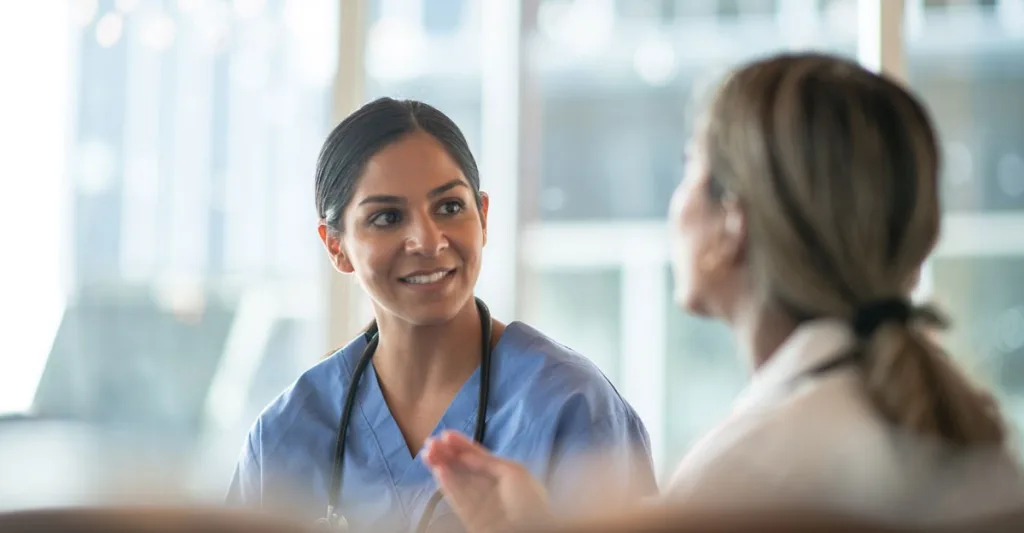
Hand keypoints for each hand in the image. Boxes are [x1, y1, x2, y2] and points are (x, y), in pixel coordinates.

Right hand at [422, 431, 550, 532]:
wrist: (529, 531)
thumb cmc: (531, 502)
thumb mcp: (514, 473)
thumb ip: (488, 462)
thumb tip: (466, 456)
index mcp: (505, 475)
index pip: (479, 457)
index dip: (462, 445)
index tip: (446, 434)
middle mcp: (491, 487)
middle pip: (465, 468)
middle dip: (447, 454)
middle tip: (430, 443)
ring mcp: (481, 503)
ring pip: (457, 481)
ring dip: (442, 466)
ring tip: (428, 454)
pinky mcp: (471, 518)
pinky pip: (456, 499)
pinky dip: (447, 484)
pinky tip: (438, 471)